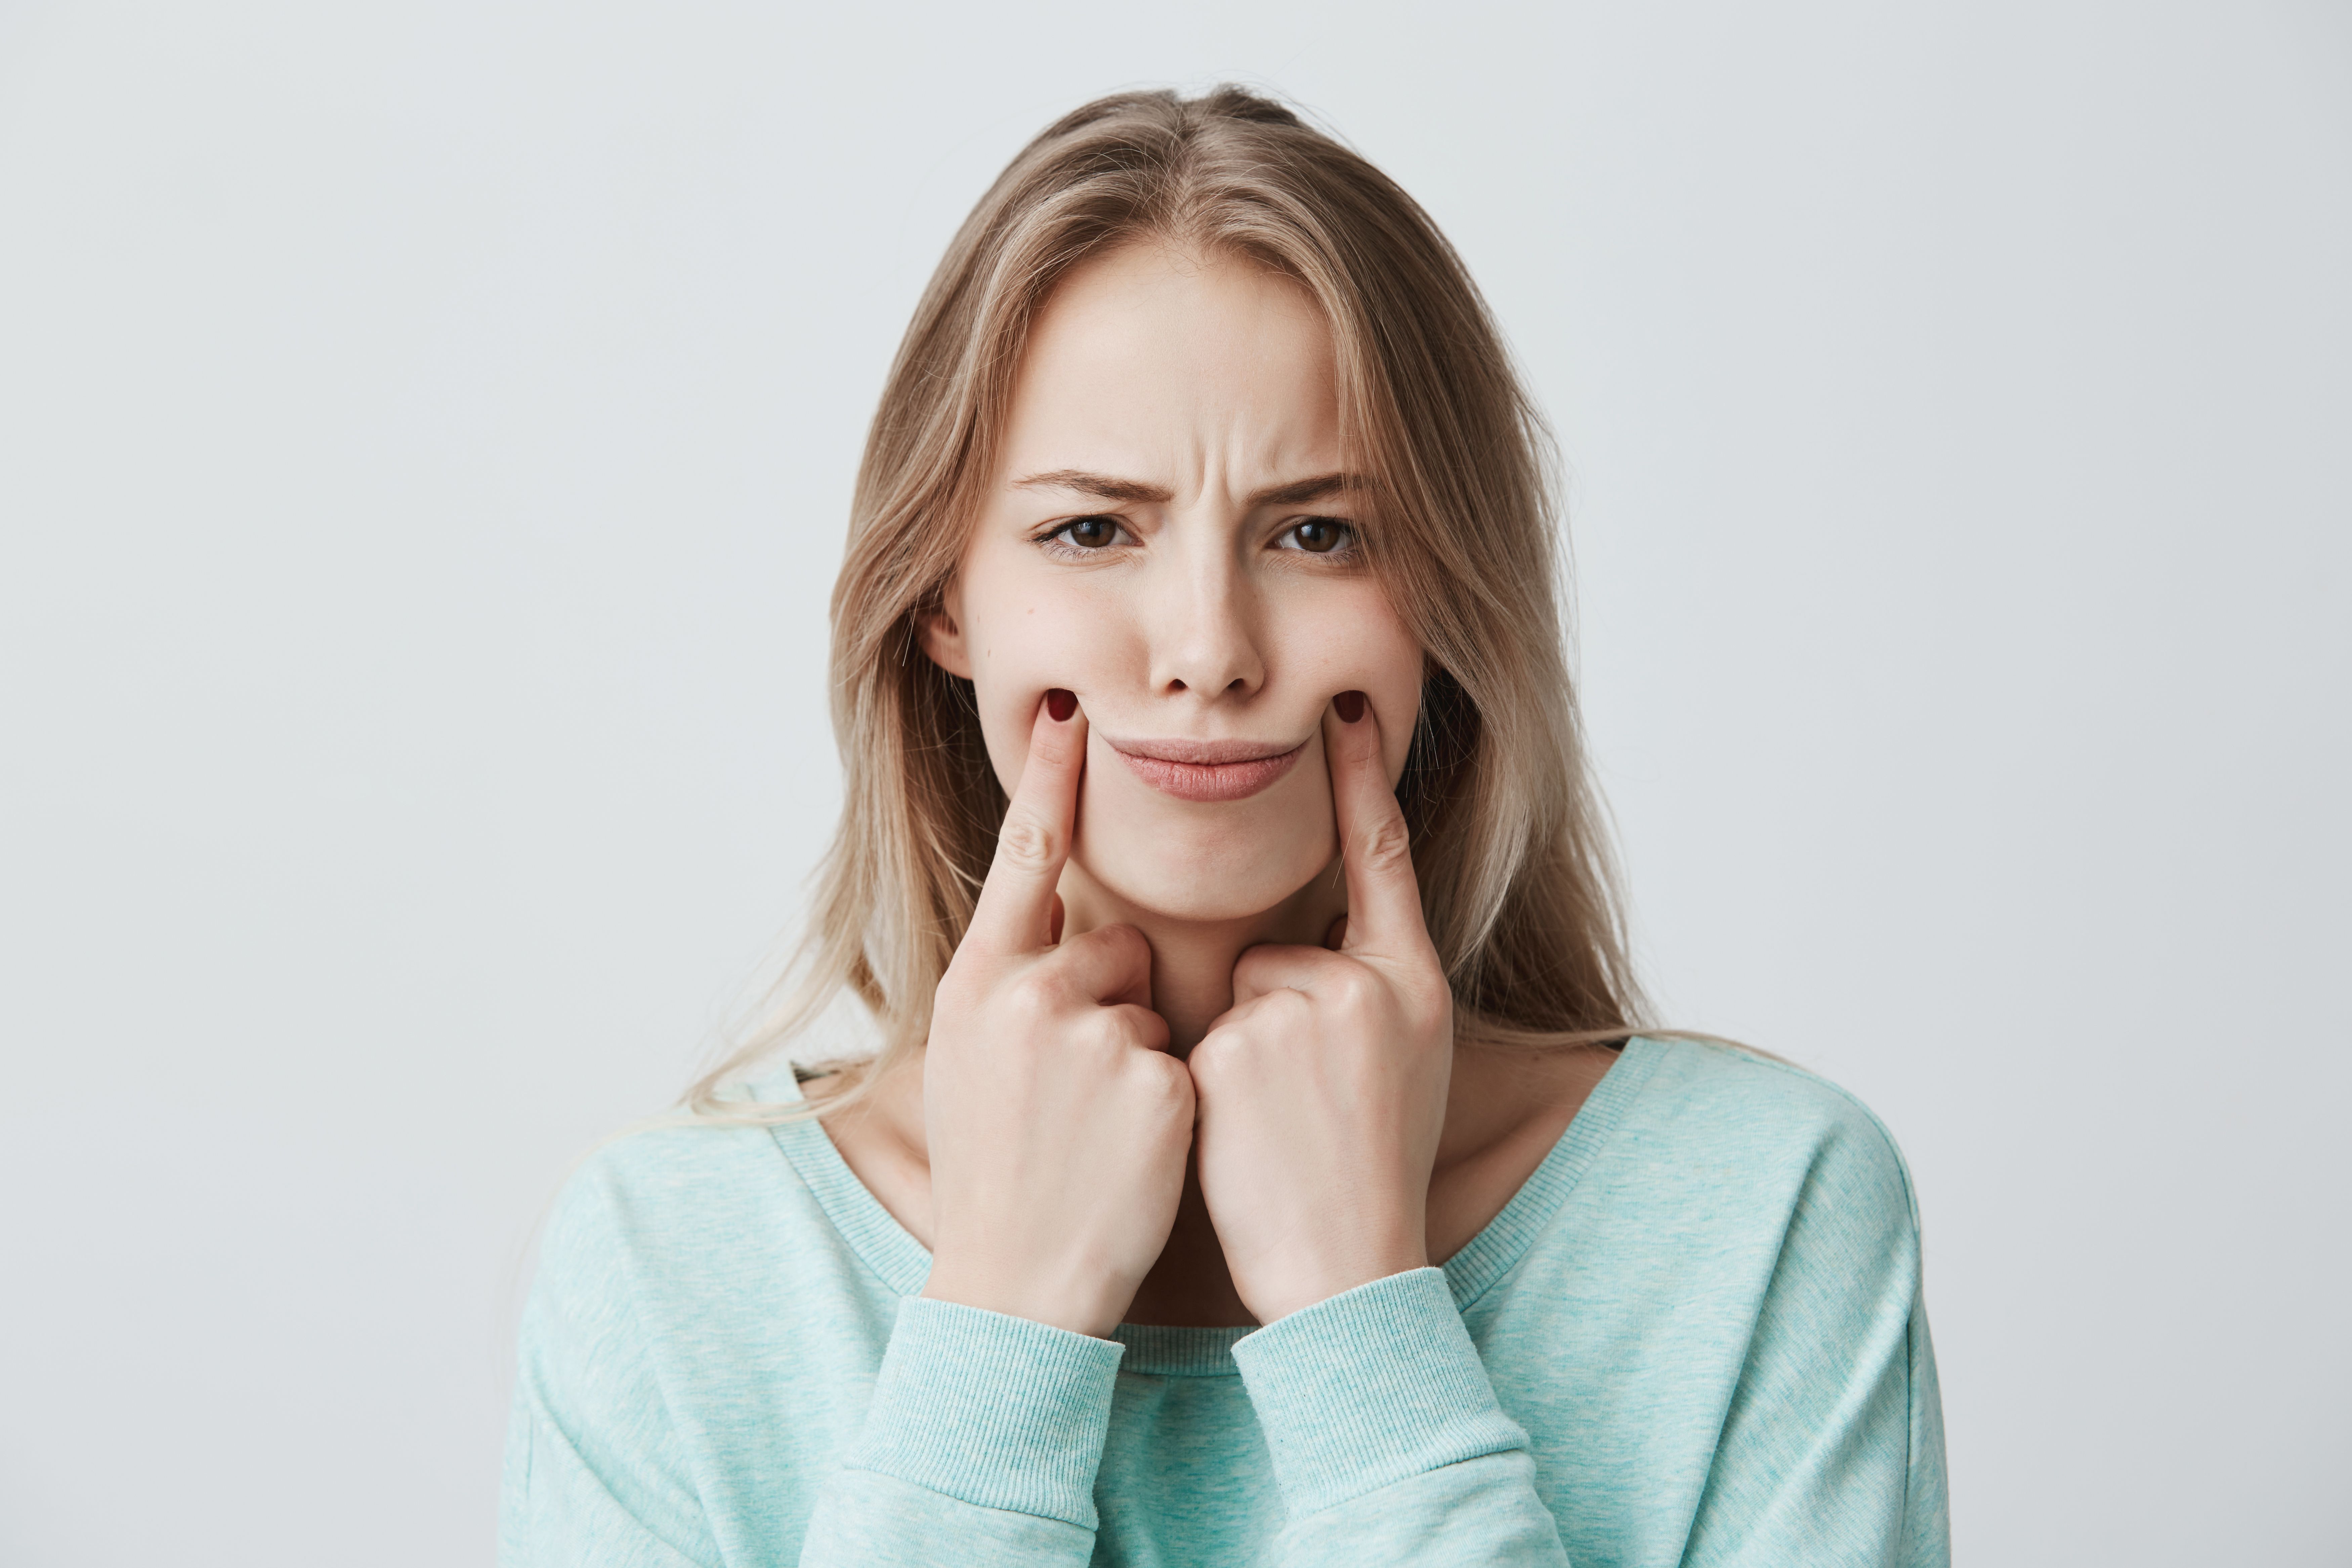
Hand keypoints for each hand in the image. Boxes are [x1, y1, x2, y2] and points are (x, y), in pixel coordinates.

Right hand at [918, 689, 1195, 1338]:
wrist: (1014, 1282)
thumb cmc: (994, 1172)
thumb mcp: (967, 1062)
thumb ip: (1003, 986)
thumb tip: (1044, 928)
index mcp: (978, 984)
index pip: (1020, 860)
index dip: (1046, 782)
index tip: (1067, 710)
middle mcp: (1027, 994)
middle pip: (1110, 945)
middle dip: (1110, 1000)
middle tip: (1074, 1088)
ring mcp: (1090, 1034)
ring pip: (1148, 1004)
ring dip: (1138, 1054)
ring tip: (1097, 1127)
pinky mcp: (1150, 1077)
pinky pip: (1179, 1057)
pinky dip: (1167, 1101)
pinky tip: (1130, 1150)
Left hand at [1188, 691, 1454, 1323]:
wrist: (1348, 1268)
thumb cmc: (1367, 1173)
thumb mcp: (1404, 1066)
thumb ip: (1368, 990)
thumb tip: (1309, 945)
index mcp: (1414, 985)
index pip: (1385, 857)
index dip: (1364, 779)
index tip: (1347, 706)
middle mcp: (1367, 985)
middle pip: (1281, 953)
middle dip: (1272, 1016)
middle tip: (1304, 1106)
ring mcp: (1304, 1013)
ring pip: (1237, 996)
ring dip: (1239, 1053)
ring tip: (1277, 1127)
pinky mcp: (1240, 1047)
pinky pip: (1202, 1036)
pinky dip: (1210, 1082)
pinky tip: (1246, 1136)